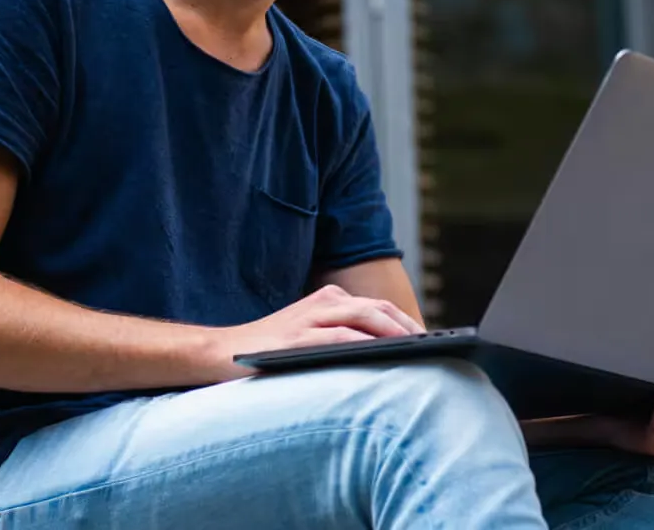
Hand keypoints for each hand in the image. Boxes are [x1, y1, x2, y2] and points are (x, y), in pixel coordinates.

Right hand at [207, 284, 424, 379]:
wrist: (220, 352)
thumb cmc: (270, 351)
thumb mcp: (309, 336)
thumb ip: (341, 337)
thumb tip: (386, 355)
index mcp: (328, 299)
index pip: (378, 308)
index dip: (407, 322)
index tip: (430, 341)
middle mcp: (323, 302)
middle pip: (378, 309)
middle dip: (409, 327)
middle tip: (433, 347)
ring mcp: (309, 318)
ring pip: (365, 317)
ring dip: (395, 332)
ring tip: (418, 349)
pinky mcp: (297, 338)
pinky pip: (339, 336)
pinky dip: (365, 343)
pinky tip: (382, 352)